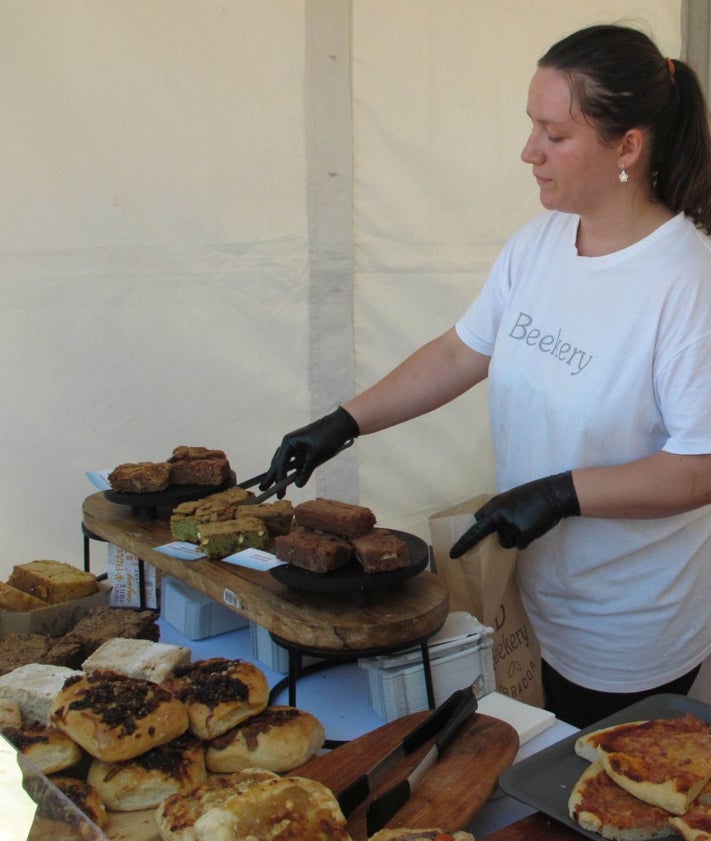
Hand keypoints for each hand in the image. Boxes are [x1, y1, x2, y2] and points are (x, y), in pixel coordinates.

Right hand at [260, 407, 358, 495]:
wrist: (341, 424)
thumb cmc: (327, 437)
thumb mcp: (315, 456)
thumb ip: (305, 471)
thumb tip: (297, 484)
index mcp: (288, 442)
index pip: (280, 464)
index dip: (278, 479)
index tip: (277, 492)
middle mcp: (289, 443)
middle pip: (278, 463)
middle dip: (272, 477)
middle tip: (263, 489)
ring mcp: (296, 445)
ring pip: (285, 463)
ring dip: (281, 475)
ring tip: (274, 487)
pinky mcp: (304, 448)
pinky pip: (294, 461)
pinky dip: (291, 470)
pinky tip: (289, 479)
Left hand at [449, 471, 579, 555]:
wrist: (552, 495)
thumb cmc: (530, 496)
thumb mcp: (507, 500)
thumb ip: (496, 513)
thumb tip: (488, 526)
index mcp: (493, 507)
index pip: (474, 527)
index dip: (464, 542)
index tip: (453, 554)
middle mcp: (498, 517)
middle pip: (490, 538)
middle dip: (486, 542)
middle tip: (464, 552)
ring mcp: (510, 526)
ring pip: (506, 543)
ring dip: (514, 537)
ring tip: (525, 523)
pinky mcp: (523, 534)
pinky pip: (520, 545)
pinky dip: (526, 540)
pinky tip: (533, 527)